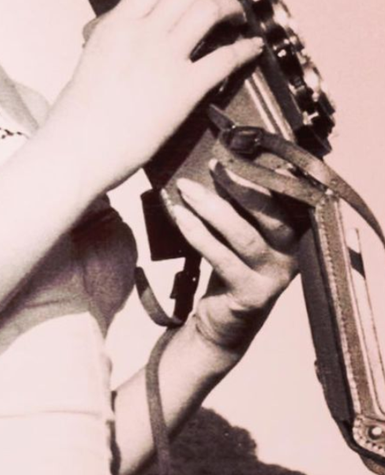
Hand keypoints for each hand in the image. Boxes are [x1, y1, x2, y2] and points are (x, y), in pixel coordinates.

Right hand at [57, 0, 263, 190]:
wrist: (78, 148)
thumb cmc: (78, 114)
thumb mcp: (92, 60)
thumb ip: (116, 41)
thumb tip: (131, 36)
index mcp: (116, 25)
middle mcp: (142, 34)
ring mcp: (164, 59)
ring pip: (209, 11)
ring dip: (230, 6)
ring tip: (238, 14)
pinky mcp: (184, 89)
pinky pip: (224, 58)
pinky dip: (244, 49)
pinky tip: (252, 48)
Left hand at [169, 162, 298, 354]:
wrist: (222, 323)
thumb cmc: (230, 268)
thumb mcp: (241, 233)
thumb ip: (241, 205)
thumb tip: (219, 162)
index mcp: (294, 233)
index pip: (287, 197)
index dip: (267, 174)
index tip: (241, 151)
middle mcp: (291, 253)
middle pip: (271, 213)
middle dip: (241, 185)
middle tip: (214, 164)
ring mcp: (274, 277)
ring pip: (244, 235)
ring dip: (211, 208)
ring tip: (186, 188)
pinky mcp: (252, 295)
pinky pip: (222, 259)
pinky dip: (198, 234)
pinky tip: (180, 216)